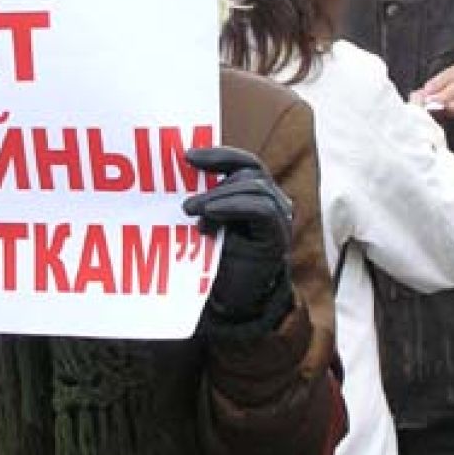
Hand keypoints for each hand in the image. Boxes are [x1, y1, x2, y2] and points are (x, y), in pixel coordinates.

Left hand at [183, 145, 292, 333]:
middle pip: (249, 171)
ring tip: (192, 210)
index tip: (187, 156)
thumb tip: (175, 175)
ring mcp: (278, 217)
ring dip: (218, 195)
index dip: (218, 154)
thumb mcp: (207, 220)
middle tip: (186, 202)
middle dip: (214, 180)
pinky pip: (262, 208)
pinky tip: (210, 214)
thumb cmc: (216, 258)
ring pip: (254, 186)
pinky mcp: (278, 236)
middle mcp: (272, 200)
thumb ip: (203, 198)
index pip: (243, 162)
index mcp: (253, 192)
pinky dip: (233, 205)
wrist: (232, 300)